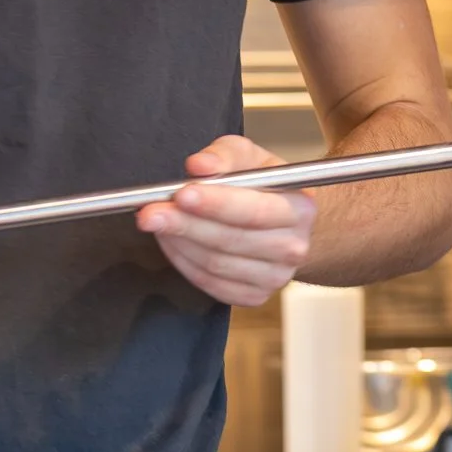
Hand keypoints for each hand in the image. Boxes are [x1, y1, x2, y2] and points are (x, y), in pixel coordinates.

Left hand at [136, 135, 316, 306]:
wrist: (285, 224)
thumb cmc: (263, 186)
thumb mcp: (250, 157)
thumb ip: (224, 155)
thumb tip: (199, 165)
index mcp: (300, 209)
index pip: (255, 210)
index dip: (216, 204)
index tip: (180, 194)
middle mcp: (294, 248)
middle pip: (231, 241)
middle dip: (185, 225)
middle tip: (150, 213)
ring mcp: (275, 277)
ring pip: (215, 264)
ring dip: (179, 242)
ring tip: (158, 222)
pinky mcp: (254, 296)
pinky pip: (210, 283)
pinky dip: (183, 263)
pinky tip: (173, 242)